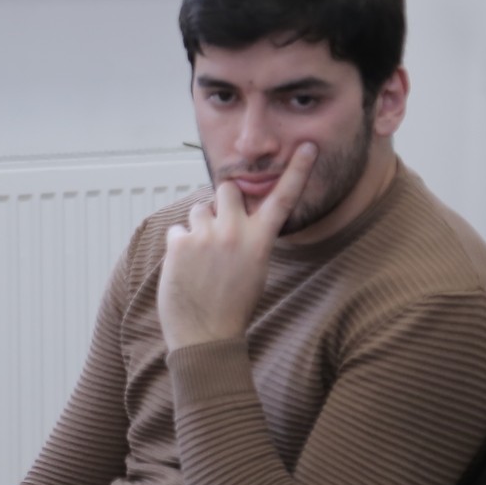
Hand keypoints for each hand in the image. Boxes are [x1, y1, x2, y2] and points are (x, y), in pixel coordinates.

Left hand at [157, 144, 316, 350]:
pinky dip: (179, 246)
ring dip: (199, 226)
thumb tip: (237, 216)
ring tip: (201, 258)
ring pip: (199, 210)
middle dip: (222, 202)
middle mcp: (235, 232)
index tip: (307, 148)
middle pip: (228, 189)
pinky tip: (185, 269)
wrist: (206, 336)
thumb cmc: (233, 306)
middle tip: (219, 227)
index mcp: (260, 241)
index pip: (283, 199)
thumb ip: (250, 238)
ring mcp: (206, 236)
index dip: (298, 171)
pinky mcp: (179, 244)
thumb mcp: (255, 269)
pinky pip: (178, 230)